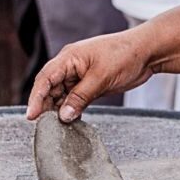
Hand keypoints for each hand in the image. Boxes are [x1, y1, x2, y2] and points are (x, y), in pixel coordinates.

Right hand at [26, 29, 154, 121]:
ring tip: (57, 127)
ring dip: (59, 110)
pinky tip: (70, 121)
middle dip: (46, 106)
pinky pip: (74, 98)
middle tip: (45, 126)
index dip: (36, 97)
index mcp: (69, 57)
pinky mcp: (90, 84)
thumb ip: (81, 97)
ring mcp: (80, 75)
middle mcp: (71, 66)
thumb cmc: (124, 55)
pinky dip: (71, 109)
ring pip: (62, 95)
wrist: (147, 52)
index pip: (45, 78)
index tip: (31, 116)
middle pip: (50, 88)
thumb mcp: (101, 77)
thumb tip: (63, 116)